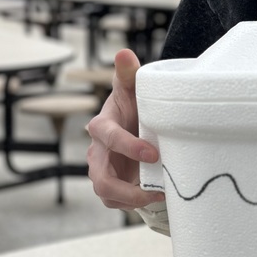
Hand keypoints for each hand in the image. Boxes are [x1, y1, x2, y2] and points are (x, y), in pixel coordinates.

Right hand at [86, 47, 164, 210]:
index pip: (108, 137)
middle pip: (100, 179)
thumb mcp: (131, 88)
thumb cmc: (132, 104)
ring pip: (107, 195)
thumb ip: (128, 73)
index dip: (128, 146)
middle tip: (154, 192)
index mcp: (101, 126)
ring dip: (132, 200)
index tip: (153, 152)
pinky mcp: (114, 185)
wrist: (135, 121)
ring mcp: (104, 170)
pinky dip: (134, 204)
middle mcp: (98, 152)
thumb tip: (124, 53)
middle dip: (125, 189)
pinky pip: (117, 202)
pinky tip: (156, 198)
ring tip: (159, 197)